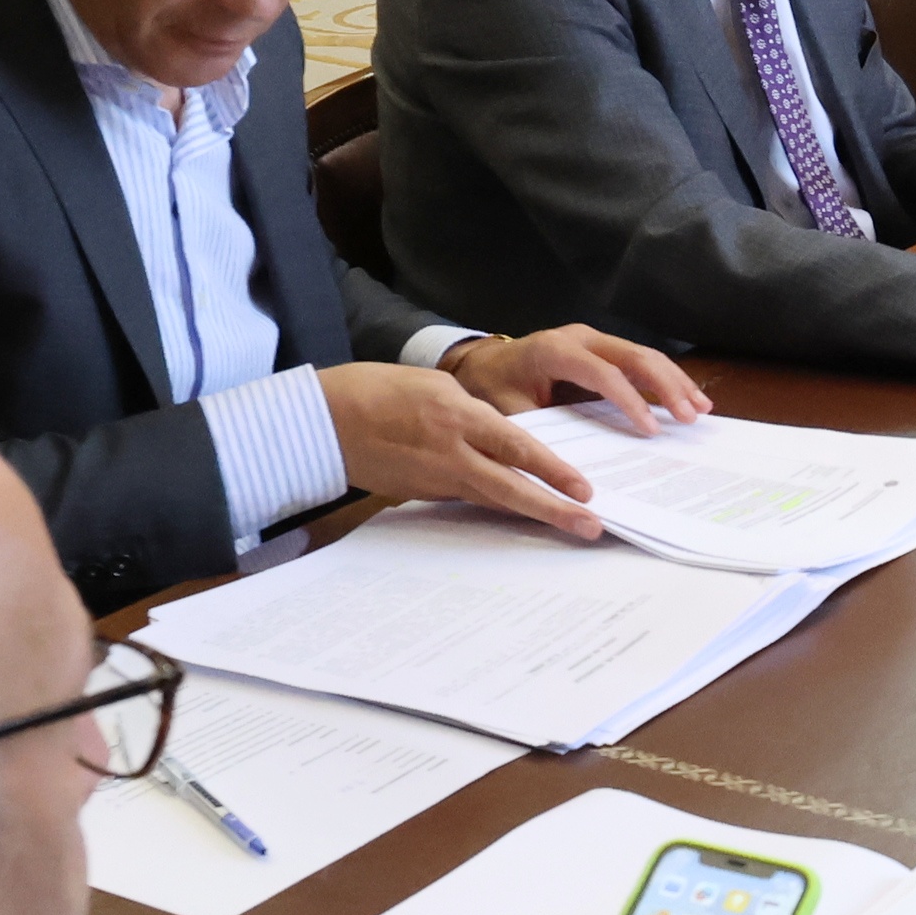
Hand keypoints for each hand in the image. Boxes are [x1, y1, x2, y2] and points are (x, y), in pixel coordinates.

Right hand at [319, 361, 602, 537]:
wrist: (323, 419)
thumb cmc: (378, 391)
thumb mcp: (436, 387)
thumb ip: (473, 413)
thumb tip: (502, 437)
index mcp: (458, 416)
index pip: (517, 447)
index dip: (554, 471)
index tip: (585, 489)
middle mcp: (451, 453)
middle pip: (512, 488)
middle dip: (555, 510)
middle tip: (591, 526)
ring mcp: (437, 477)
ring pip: (494, 499)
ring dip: (532, 513)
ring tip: (569, 525)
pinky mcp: (424, 492)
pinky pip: (470, 499)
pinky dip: (499, 506)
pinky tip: (523, 512)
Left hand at [443, 324, 708, 431]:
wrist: (483, 363)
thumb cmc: (493, 388)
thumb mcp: (506, 411)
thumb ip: (539, 431)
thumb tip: (572, 464)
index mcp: (554, 351)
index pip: (603, 373)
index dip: (631, 401)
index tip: (651, 430)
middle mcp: (580, 338)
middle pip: (634, 356)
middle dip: (666, 387)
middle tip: (690, 417)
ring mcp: (594, 340)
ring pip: (644, 355)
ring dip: (675, 382)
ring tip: (701, 409)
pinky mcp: (603, 349)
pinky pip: (640, 360)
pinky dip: (666, 379)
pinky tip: (686, 398)